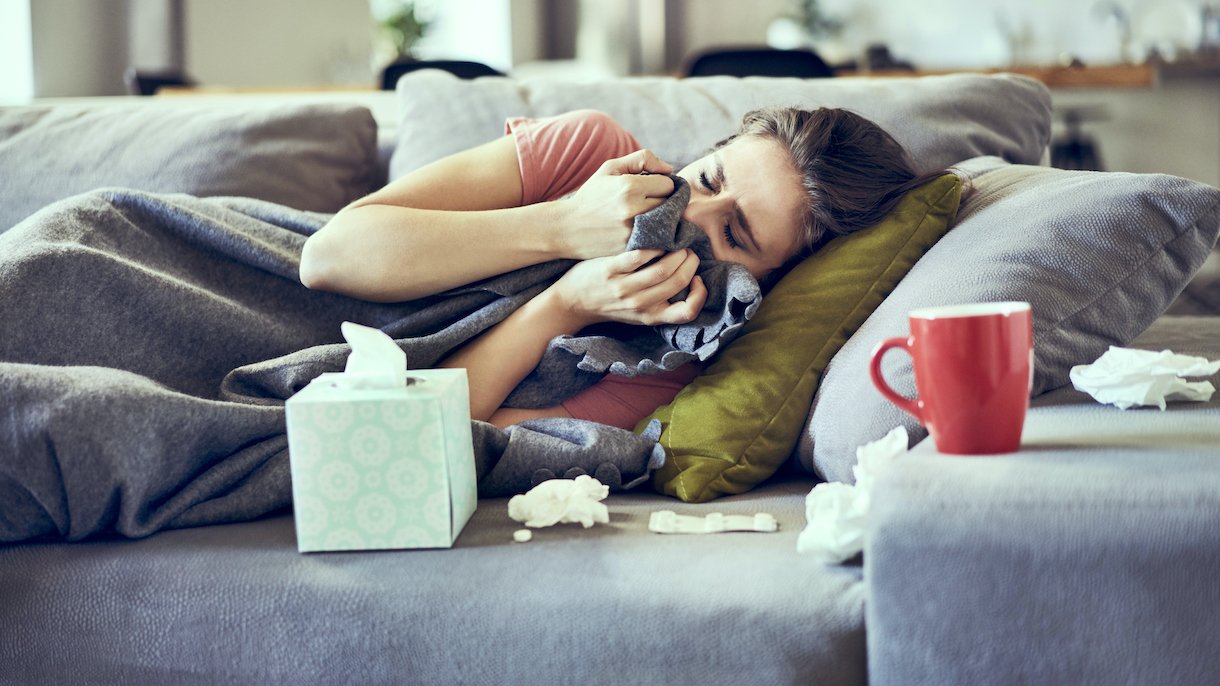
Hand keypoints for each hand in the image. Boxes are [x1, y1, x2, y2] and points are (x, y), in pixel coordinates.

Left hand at [546, 248, 706, 328]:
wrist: (572, 302)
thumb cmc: (609, 304)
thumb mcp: (637, 313)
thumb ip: (660, 302)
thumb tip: (688, 279)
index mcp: (650, 316)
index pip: (687, 312)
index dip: (700, 295)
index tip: (696, 280)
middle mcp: (639, 305)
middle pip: (678, 282)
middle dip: (690, 262)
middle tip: (688, 251)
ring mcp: (625, 288)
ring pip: (664, 268)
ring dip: (676, 251)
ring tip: (675, 243)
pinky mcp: (611, 270)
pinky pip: (641, 254)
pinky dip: (654, 244)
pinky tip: (655, 237)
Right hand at [559, 149, 674, 259]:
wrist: (567, 228)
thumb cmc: (591, 195)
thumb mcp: (610, 168)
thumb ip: (642, 159)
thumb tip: (669, 169)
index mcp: (630, 187)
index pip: (668, 184)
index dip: (663, 184)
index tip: (653, 188)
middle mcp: (634, 209)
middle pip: (671, 205)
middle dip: (666, 202)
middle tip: (652, 203)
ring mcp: (634, 232)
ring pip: (667, 224)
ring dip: (664, 220)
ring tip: (650, 216)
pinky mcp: (632, 249)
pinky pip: (659, 241)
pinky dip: (657, 236)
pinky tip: (646, 232)